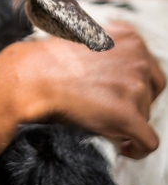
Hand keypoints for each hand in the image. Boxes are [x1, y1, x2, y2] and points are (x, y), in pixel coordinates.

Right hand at [0, 21, 165, 159]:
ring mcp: (134, 85)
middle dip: (135, 101)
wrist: (34, 77)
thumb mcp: (88, 36)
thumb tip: (121, 67)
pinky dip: (136, 148)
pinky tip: (121, 146)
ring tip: (101, 117)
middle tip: (110, 107)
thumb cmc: (51, 58)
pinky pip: (147, 141)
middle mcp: (137, 57)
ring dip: (128, 120)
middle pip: (151, 90)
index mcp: (129, 36)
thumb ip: (112, 46)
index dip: (137, 84)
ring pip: (146, 114)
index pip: (149, 67)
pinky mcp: (128, 114)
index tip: (121, 94)